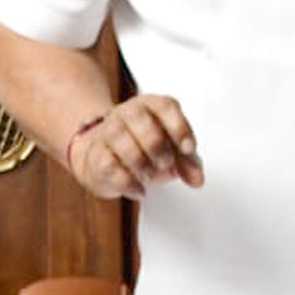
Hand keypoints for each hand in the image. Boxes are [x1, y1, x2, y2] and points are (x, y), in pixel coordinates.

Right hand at [69, 93, 203, 199]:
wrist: (104, 154)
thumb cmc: (143, 146)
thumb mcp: (171, 150)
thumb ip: (188, 162)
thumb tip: (197, 179)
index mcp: (152, 105)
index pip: (166, 106)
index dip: (179, 128)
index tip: (189, 149)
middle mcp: (128, 112)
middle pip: (141, 121)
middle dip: (158, 147)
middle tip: (166, 164)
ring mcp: (109, 130)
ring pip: (121, 139)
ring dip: (141, 164)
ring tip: (151, 176)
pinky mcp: (96, 154)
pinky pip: (109, 165)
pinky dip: (128, 182)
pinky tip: (140, 190)